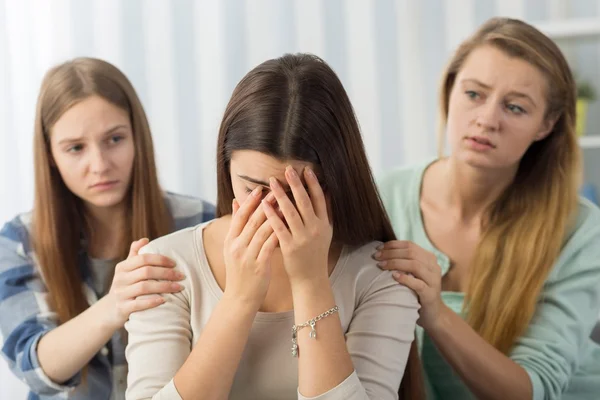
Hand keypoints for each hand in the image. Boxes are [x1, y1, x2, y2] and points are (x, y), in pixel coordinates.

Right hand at [106, 238, 183, 328]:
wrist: (108, 311)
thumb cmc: (125, 286)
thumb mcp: (127, 270)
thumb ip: (135, 254)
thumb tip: (145, 239)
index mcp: (122, 267)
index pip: (143, 258)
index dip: (160, 259)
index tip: (175, 263)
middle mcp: (120, 279)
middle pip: (146, 272)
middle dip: (166, 273)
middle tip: (181, 275)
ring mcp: (120, 294)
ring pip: (144, 287)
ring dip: (164, 287)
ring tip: (178, 288)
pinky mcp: (122, 308)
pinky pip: (138, 304)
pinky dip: (152, 302)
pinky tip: (164, 300)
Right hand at [222, 187, 278, 309]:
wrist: (239, 298)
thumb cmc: (240, 272)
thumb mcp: (233, 248)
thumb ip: (236, 225)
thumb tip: (237, 201)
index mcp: (230, 241)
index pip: (240, 216)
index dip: (250, 202)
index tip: (261, 188)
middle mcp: (237, 247)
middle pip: (252, 221)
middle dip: (265, 204)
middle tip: (277, 189)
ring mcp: (247, 256)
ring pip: (262, 231)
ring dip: (275, 216)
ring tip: (286, 204)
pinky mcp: (258, 266)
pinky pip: (270, 246)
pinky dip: (278, 234)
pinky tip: (289, 226)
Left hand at [262, 166, 331, 286]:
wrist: (311, 278)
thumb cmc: (315, 253)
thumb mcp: (325, 232)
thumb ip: (325, 212)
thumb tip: (326, 190)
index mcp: (324, 224)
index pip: (319, 199)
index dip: (313, 183)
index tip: (306, 169)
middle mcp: (315, 229)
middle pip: (305, 202)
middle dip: (296, 184)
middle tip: (288, 169)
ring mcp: (303, 238)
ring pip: (291, 212)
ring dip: (281, 195)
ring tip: (272, 182)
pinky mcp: (290, 247)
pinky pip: (279, 227)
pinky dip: (272, 214)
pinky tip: (264, 203)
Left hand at [373, 240, 442, 329]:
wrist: (433, 314)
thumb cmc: (417, 291)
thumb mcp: (413, 273)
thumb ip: (404, 262)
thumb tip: (382, 251)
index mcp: (429, 258)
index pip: (410, 245)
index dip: (393, 245)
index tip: (379, 248)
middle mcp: (433, 267)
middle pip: (411, 253)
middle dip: (391, 253)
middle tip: (376, 257)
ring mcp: (433, 280)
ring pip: (415, 265)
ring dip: (395, 263)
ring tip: (381, 265)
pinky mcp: (431, 294)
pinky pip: (418, 284)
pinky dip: (405, 278)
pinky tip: (394, 276)